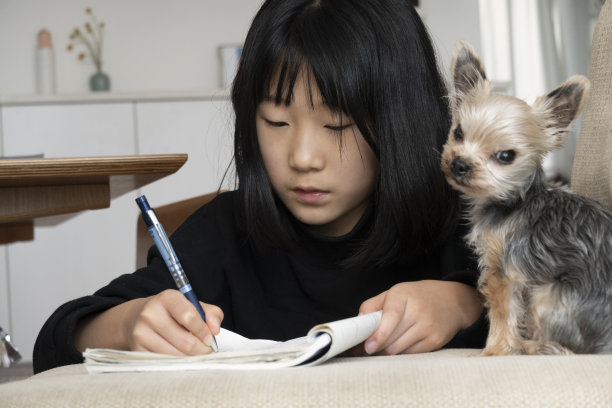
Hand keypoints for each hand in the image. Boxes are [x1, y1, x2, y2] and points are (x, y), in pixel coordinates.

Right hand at [75, 289, 222, 355]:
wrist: (138, 317)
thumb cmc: (172, 312)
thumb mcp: (193, 306)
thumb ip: (211, 314)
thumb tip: (215, 329)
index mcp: (167, 298)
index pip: (189, 316)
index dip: (203, 330)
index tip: (210, 338)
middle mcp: (151, 313)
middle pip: (185, 340)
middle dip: (201, 349)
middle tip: (206, 350)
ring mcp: (141, 332)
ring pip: (175, 354)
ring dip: (190, 357)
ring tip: (194, 353)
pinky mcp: (137, 349)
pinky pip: (164, 361)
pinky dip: (177, 362)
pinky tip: (180, 356)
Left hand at [359, 280, 481, 354]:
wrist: (453, 301)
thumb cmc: (418, 296)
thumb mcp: (395, 292)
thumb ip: (373, 305)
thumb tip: (358, 323)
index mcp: (403, 295)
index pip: (391, 316)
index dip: (378, 334)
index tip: (367, 347)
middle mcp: (418, 311)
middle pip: (392, 339)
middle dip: (376, 347)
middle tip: (365, 349)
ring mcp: (429, 328)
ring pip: (400, 350)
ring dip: (386, 353)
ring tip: (379, 348)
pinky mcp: (436, 342)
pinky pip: (411, 355)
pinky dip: (400, 355)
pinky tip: (397, 348)